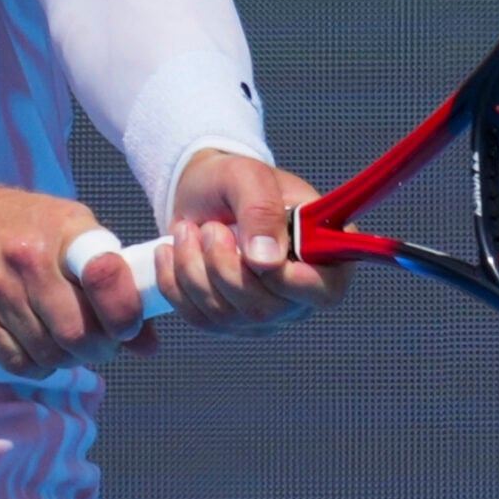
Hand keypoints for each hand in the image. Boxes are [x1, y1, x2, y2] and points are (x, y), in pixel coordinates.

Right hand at [0, 184, 152, 376]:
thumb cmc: (25, 231)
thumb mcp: (72, 236)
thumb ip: (115, 283)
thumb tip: (148, 345)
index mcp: (64, 229)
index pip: (106, 276)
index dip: (124, 313)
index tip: (127, 328)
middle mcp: (27, 256)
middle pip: (77, 333)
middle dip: (98, 349)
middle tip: (99, 344)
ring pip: (49, 355)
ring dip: (67, 359)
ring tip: (64, 339)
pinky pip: (18, 363)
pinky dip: (36, 365)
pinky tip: (35, 344)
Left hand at [152, 152, 349, 334]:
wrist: (201, 194)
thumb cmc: (235, 182)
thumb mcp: (249, 176)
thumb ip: (262, 209)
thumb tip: (266, 261)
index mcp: (326, 255)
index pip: (324, 291)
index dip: (287, 279)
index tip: (249, 250)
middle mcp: (300, 293)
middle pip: (265, 309)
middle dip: (224, 267)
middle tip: (210, 228)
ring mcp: (265, 314)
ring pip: (225, 315)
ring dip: (194, 269)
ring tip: (189, 231)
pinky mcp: (228, 322)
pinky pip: (198, 317)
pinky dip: (175, 282)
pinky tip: (172, 252)